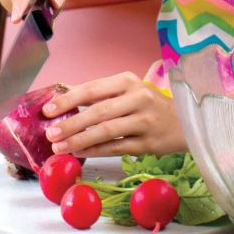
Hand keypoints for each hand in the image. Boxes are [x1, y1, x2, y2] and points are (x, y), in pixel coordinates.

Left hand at [42, 63, 182, 156]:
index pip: (92, 89)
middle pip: (98, 112)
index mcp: (127, 81)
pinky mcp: (149, 143)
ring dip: (79, 140)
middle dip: (70, 124)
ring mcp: (144, 121)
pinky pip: (116, 148)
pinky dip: (95, 151)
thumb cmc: (148, 105)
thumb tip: (63, 97)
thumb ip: (98, 94)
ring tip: (60, 147)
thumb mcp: (127, 91)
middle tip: (50, 134)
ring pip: (106, 132)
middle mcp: (138, 98)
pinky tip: (79, 152)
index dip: (68, 100)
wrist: (185, 122)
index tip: (47, 111)